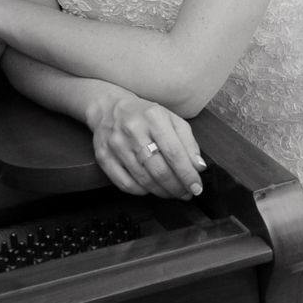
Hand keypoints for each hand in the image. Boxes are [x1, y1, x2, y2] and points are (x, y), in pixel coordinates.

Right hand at [86, 87, 205, 198]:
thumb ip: (188, 142)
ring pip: (144, 180)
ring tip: (172, 192)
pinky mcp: (104, 157)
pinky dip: (142, 191)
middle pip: (159, 170)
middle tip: (186, 193)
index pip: (175, 153)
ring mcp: (116, 145)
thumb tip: (198, 167)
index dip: (187, 175)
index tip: (196, 187)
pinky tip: (151, 188)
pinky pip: (125, 184)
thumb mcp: (171, 120)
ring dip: (163, 192)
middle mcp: (133, 130)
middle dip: (177, 187)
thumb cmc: (145, 116)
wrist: (109, 109)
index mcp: (154, 117)